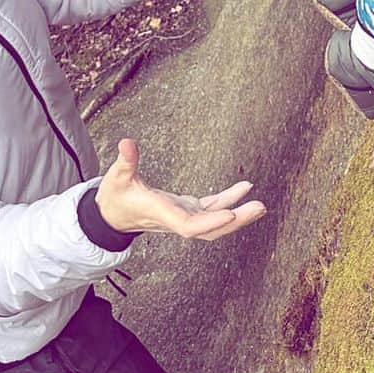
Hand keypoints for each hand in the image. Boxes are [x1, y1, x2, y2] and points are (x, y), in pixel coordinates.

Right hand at [95, 139, 265, 239]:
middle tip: (259, 208)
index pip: (189, 225)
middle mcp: (176, 220)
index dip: (210, 222)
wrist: (112, 216)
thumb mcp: (117, 177)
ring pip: (215, 222)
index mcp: (161, 214)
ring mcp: (183, 216)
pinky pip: (211, 209)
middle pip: (210, 229)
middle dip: (235, 221)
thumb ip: (125, 161)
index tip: (231, 214)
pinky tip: (244, 188)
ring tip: (260, 204)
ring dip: (238, 214)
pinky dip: (228, 201)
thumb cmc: (114, 197)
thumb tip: (127, 143)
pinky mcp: (186, 210)